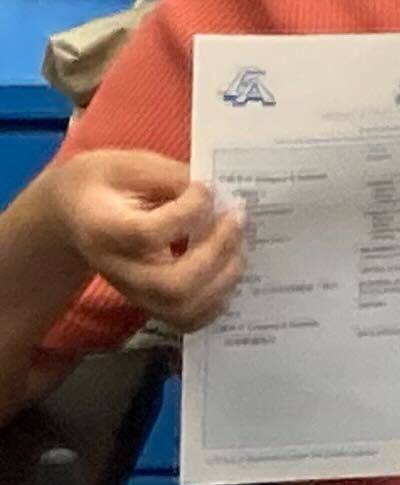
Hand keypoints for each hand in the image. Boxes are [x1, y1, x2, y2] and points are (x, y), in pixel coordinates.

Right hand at [47, 150, 246, 334]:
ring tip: (238, 240)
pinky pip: (189, 319)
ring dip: (225, 275)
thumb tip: (216, 193)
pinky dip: (219, 298)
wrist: (75, 215)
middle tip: (236, 216)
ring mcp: (136, 293)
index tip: (205, 187)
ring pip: (184, 308)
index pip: (149, 234)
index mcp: (104, 231)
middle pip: (172, 285)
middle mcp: (118, 271)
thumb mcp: (130, 165)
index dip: (190, 210)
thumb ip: (171, 176)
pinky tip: (229, 264)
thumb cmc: (107, 185)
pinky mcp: (152, 303)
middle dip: (217, 251)